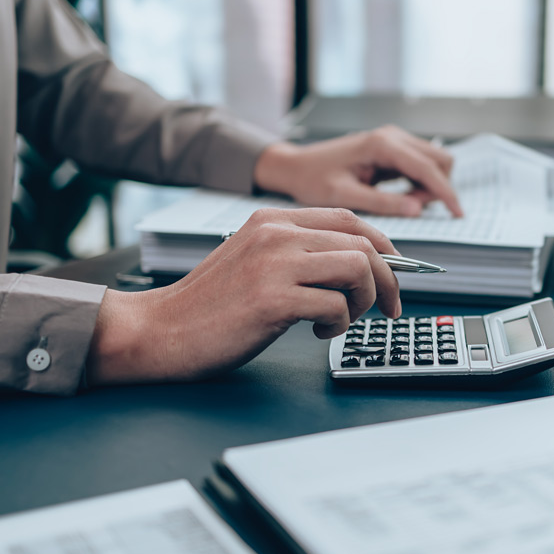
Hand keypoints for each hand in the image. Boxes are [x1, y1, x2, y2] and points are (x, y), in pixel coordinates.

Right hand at [86, 208, 400, 384]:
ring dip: (363, 301)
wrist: (159, 330)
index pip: (349, 219)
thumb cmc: (210, 304)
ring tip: (340, 320)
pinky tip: (316, 333)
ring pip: (358, 268)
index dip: (384, 246)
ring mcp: (274, 264)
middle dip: (388, 280)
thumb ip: (299, 253)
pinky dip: (338, 325)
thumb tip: (360, 264)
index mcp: (273, 220)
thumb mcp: (255, 260)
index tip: (394, 272)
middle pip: (363, 243)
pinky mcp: (272, 300)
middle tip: (388, 307)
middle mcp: (276, 234)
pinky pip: (335, 306)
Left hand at [253, 125, 462, 217]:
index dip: (446, 193)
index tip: (457, 214)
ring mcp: (393, 141)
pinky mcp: (392, 150)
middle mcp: (392, 137)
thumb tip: (417, 209)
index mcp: (382, 144)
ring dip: (429, 187)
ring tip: (403, 205)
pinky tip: (401, 198)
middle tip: (414, 210)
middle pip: (440, 160)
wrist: (295, 166)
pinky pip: (420, 167)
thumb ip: (382, 203)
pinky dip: (420, 184)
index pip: (428, 168)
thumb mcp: (345, 197)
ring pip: (434, 162)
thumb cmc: (313, 179)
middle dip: (437, 188)